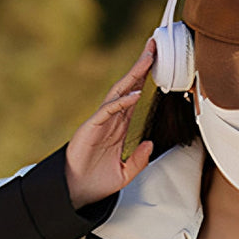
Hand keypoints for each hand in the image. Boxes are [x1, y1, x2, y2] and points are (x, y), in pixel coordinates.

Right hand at [65, 37, 155, 208]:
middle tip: (154, 47)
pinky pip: (108, 110)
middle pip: (129, 87)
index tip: (160, 66)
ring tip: (147, 59)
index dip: (147, 82)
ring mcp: (101, 121)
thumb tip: (150, 144)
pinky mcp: (92, 127)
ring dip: (134, 75)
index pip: (136, 99)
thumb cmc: (98, 181)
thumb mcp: (126, 173)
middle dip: (142, 68)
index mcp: (120, 127)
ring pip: (119, 92)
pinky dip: (122, 101)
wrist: (78, 190)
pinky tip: (135, 95)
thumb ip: (139, 159)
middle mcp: (111, 119)